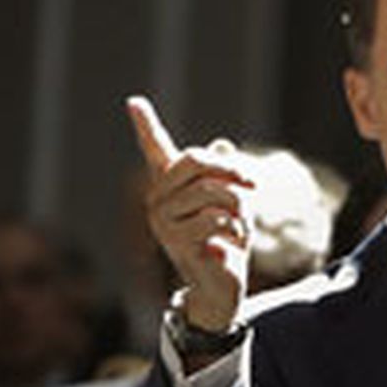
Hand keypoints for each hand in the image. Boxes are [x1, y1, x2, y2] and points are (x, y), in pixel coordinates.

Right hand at [126, 95, 254, 333]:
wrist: (222, 285)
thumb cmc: (225, 241)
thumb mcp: (233, 202)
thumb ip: (225, 176)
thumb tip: (221, 144)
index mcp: (170, 187)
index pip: (154, 150)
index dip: (145, 124)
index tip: (133, 101)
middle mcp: (159, 201)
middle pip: (196, 161)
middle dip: (232, 170)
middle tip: (253, 186)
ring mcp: (164, 221)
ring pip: (213, 191)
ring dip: (239, 206)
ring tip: (239, 225)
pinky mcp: (177, 241)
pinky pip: (217, 218)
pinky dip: (236, 228)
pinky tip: (230, 243)